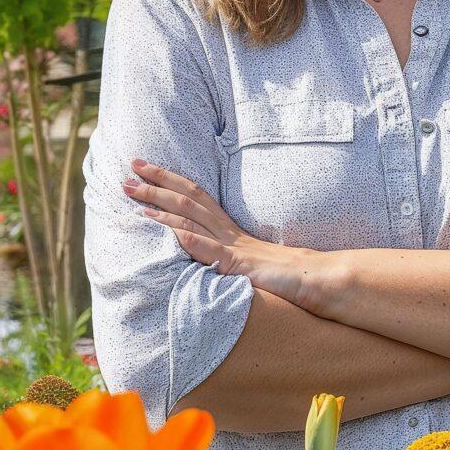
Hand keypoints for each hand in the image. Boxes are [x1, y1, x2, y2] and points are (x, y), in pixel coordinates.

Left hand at [123, 158, 329, 310]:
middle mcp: (230, 233)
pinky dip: (188, 239)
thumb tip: (210, 257)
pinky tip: (168, 231)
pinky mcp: (240, 265)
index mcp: (232, 232)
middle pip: (189, 200)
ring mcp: (234, 247)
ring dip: (160, 204)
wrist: (318, 280)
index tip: (147, 172)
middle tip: (130, 169)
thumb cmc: (289, 278)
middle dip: (157, 183)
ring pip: (192, 218)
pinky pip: (211, 250)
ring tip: (133, 193)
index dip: (172, 183)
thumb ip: (230, 258)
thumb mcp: (253, 264)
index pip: (197, 199)